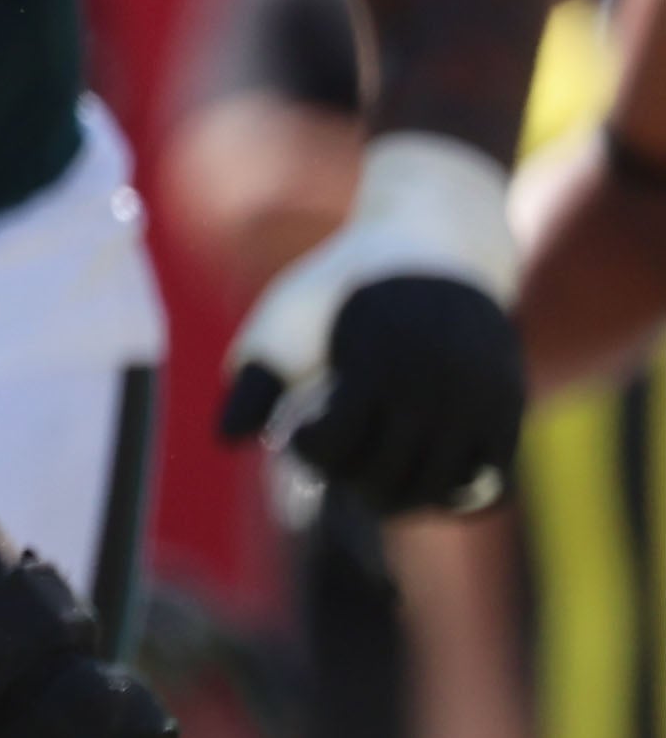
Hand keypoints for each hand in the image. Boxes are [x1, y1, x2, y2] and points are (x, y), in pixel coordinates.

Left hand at [215, 134, 523, 512]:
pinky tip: (420, 480)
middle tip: (336, 459)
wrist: (440, 242)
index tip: (301, 429)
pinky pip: (484, 481)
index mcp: (375, 362)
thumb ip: (252, 382)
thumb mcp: (285, 318)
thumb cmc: (344, 286)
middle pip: (381, 477)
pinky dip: (449, 494)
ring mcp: (479, 397)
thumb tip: (228, 442)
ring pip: (434, 489)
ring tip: (370, 474)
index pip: (330, 449)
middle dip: (348, 478)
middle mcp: (435, 383)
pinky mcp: (509, 405)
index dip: (308, 450)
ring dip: (397, 494)